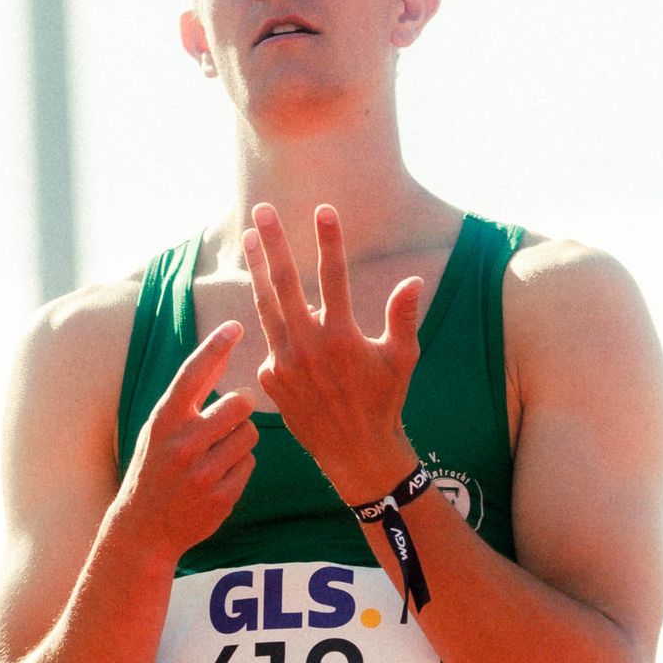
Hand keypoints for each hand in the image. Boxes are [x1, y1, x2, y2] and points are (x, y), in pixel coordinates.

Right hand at [118, 321, 257, 565]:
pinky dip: (239, 467)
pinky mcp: (221, 497)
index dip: (215, 346)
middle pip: (239, 404)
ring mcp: (202, 473)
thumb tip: (221, 352)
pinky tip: (216, 478)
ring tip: (216, 453)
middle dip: (240, 408)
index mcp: (163, 421)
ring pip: (249, 435)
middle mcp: (182, 444)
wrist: (144, 528)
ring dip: (240, 440)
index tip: (235, 325)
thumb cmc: (155, 468)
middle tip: (226, 419)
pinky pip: (250, 464)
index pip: (192, 373)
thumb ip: (189, 395)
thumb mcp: (160, 429)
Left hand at [244, 202, 420, 503]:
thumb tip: (413, 280)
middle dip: (273, 244)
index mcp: (341, 336)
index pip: (333, 277)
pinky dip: (276, 325)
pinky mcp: (271, 378)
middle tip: (262, 210)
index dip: (329, 241)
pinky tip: (280, 312)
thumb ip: (402, 317)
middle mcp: (308, 346)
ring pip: (265, 307)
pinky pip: (272, 342)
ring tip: (249, 240)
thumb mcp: (402, 359)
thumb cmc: (385, 401)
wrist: (355, 452)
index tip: (322, 209)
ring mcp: (284, 363)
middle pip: (285, 283)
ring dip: (257, 270)